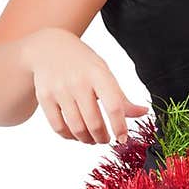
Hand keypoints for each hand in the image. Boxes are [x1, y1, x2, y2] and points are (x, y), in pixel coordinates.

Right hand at [24, 27, 148, 143]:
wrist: (49, 47)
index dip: (120, 127)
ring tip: (92, 139)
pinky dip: (69, 137)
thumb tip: (143, 112)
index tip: (123, 138)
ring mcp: (59, 90)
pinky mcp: (44, 98)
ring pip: (77, 128)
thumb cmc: (83, 63)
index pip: (114, 106)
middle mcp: (78, 82)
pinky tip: (76, 136)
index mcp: (98, 74)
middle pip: (94, 122)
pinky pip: (58, 127)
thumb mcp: (104, 73)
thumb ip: (121, 96)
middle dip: (103, 138)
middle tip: (106, 140)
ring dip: (87, 140)